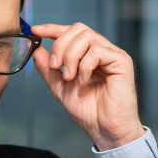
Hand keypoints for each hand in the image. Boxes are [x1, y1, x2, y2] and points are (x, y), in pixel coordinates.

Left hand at [31, 23, 143, 149]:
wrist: (104, 129)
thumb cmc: (89, 111)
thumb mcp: (60, 87)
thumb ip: (48, 68)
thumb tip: (35, 49)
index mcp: (88, 54)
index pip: (71, 31)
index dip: (53, 28)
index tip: (36, 31)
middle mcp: (102, 50)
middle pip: (78, 29)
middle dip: (60, 45)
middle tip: (55, 66)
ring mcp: (112, 54)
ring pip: (86, 37)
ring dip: (71, 56)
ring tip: (69, 77)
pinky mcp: (121, 61)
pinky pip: (97, 51)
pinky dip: (84, 66)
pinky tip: (83, 81)